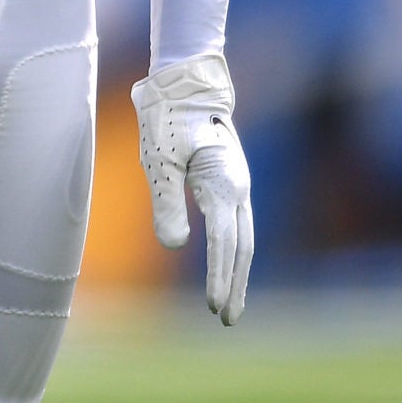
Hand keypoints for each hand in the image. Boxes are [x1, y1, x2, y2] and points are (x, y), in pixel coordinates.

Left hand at [131, 53, 254, 324]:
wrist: (189, 83)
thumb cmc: (169, 117)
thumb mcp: (159, 159)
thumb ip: (166, 202)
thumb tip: (175, 247)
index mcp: (222, 182)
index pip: (224, 241)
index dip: (219, 276)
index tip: (213, 305)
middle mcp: (238, 187)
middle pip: (242, 247)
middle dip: (234, 284)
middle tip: (226, 319)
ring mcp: (238, 185)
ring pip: (243, 238)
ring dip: (237, 272)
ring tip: (229, 305)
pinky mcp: (230, 182)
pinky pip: (237, 225)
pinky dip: (234, 252)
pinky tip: (226, 268)